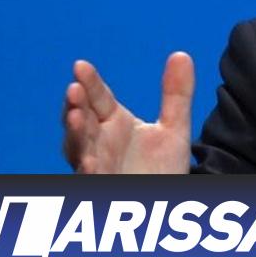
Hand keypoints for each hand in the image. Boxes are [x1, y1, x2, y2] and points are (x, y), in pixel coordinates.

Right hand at [62, 52, 193, 173]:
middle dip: (76, 106)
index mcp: (113, 124)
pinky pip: (91, 179)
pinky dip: (88, 169)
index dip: (89, 83)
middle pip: (82, 121)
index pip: (97, 98)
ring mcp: (96, 166)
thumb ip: (176, 94)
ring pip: (78, 150)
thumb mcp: (174, 128)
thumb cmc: (162, 166)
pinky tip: (90, 161)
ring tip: (75, 117)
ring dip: (75, 135)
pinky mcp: (102, 186)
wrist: (167, 202)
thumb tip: (182, 54)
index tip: (81, 66)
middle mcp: (99, 143)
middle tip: (74, 89)